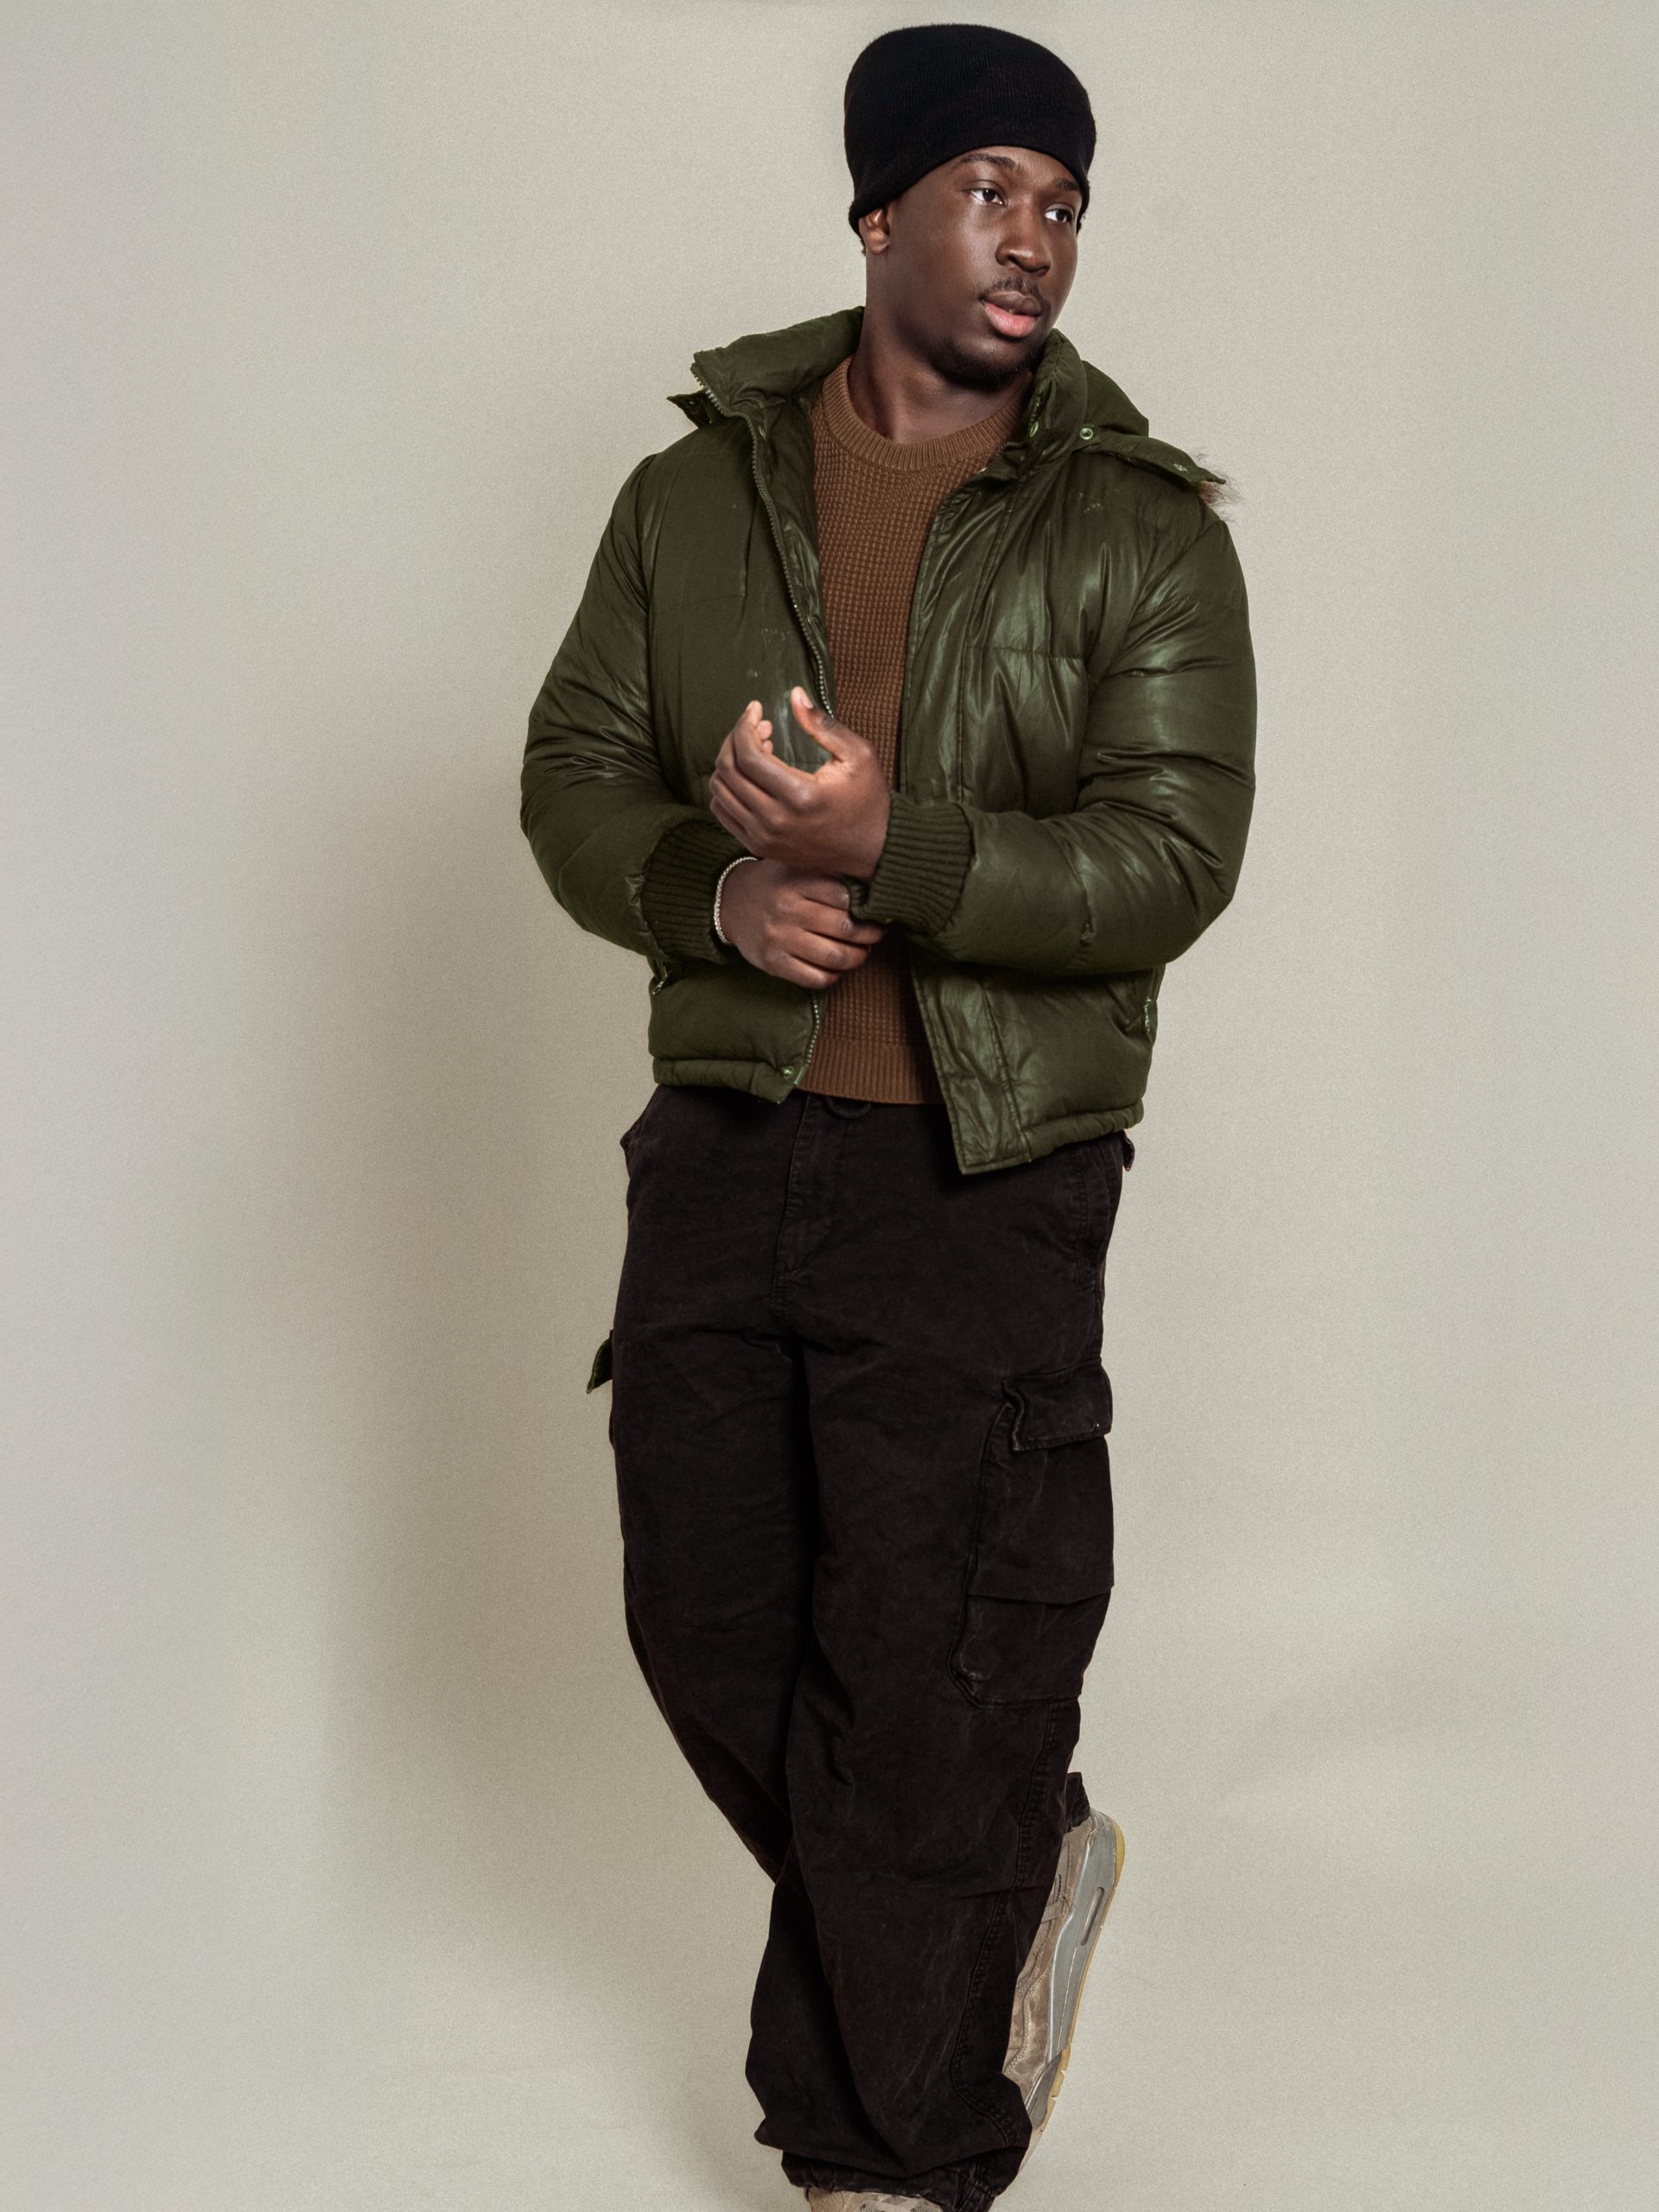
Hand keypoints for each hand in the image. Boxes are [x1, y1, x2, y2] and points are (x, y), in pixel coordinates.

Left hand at [709, 689, 890, 878]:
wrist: (871, 851)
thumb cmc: (867, 800)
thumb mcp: (857, 756)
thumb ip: (822, 725)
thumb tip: (794, 694)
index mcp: (800, 796)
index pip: (748, 756)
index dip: (744, 725)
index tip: (755, 709)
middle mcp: (776, 821)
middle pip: (728, 771)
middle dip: (735, 739)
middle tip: (758, 726)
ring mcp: (763, 837)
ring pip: (720, 791)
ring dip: (730, 762)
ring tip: (757, 750)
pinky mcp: (758, 847)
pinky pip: (722, 812)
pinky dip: (727, 788)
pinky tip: (750, 775)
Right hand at [718, 859, 885, 988]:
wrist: (730, 902)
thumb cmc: (776, 884)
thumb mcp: (797, 867)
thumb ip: (829, 875)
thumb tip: (875, 890)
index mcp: (796, 881)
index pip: (846, 897)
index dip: (867, 907)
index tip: (875, 911)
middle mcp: (787, 909)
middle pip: (846, 928)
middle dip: (870, 935)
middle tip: (876, 934)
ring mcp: (778, 938)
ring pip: (835, 957)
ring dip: (857, 958)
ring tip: (861, 951)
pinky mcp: (772, 963)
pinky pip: (816, 978)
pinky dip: (834, 976)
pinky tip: (836, 966)